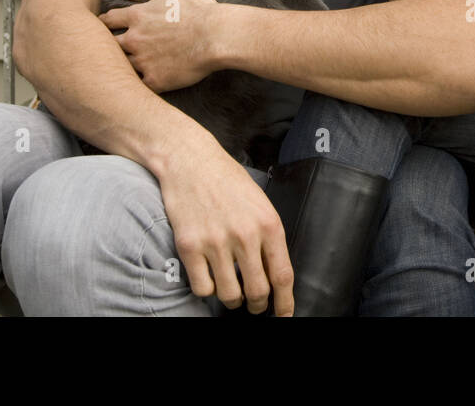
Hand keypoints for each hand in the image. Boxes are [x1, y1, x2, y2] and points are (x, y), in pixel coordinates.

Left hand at [100, 0, 220, 91]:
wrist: (216, 37)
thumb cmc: (198, 10)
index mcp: (137, 16)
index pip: (109, 20)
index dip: (106, 23)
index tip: (106, 26)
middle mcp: (135, 39)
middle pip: (109, 45)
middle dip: (109, 46)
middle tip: (108, 49)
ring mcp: (143, 61)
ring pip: (122, 65)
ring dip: (124, 65)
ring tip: (124, 67)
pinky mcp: (155, 80)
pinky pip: (138, 85)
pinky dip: (139, 83)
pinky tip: (142, 82)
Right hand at [159, 133, 294, 315]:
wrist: (189, 159)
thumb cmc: (225, 178)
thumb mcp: (259, 202)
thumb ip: (268, 235)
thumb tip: (275, 272)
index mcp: (268, 223)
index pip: (283, 276)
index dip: (285, 303)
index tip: (284, 315)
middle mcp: (244, 235)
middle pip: (258, 292)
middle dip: (258, 305)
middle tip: (255, 305)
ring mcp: (216, 242)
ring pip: (230, 296)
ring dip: (232, 300)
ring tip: (231, 291)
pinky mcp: (189, 246)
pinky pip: (202, 288)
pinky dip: (206, 290)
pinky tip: (208, 278)